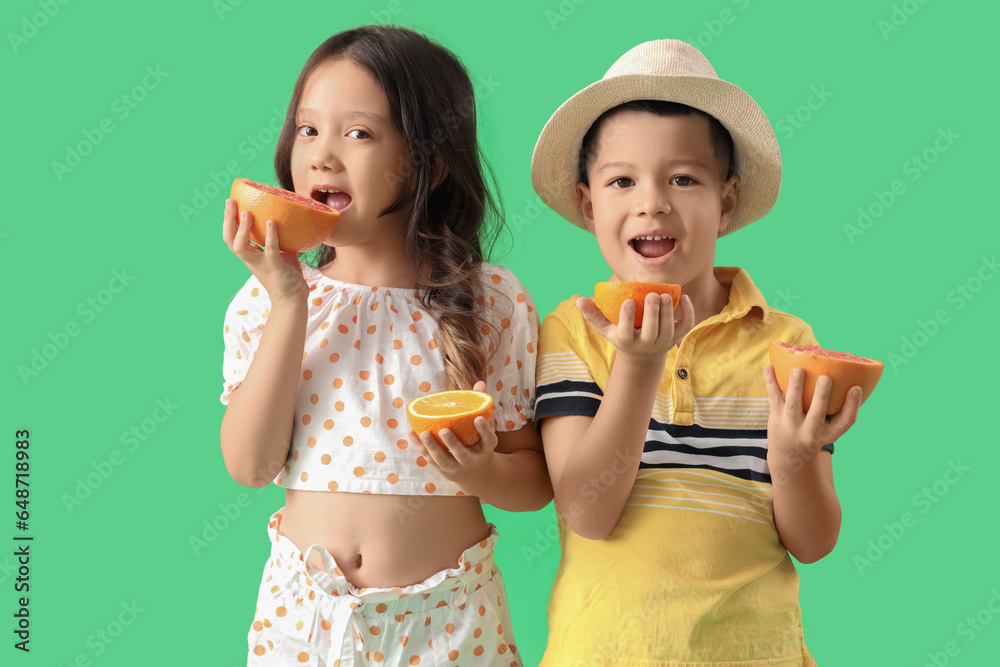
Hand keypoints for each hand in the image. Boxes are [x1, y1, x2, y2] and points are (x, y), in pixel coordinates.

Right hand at [222, 198, 307, 304]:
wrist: (293, 298)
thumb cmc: (287, 274)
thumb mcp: (282, 252)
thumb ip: (281, 237)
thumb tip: (289, 217)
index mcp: (249, 254)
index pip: (231, 235)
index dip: (228, 219)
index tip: (230, 201)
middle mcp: (250, 259)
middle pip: (229, 239)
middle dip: (227, 220)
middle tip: (230, 202)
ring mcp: (260, 264)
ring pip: (240, 247)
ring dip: (242, 229)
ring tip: (246, 212)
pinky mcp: (274, 267)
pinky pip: (269, 250)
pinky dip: (271, 235)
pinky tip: (272, 222)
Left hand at [407, 380, 498, 491]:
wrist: (475, 473)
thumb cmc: (478, 442)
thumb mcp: (484, 427)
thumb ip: (480, 406)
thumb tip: (479, 383)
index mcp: (486, 448)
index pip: (488, 439)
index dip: (484, 430)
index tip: (477, 418)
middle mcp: (472, 460)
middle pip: (462, 454)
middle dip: (453, 444)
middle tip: (443, 431)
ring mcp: (456, 466)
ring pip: (443, 459)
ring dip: (431, 447)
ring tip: (422, 433)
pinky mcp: (443, 469)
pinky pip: (430, 458)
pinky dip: (420, 447)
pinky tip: (411, 433)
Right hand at [576, 292, 694, 363]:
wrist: (643, 356)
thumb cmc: (622, 336)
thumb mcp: (606, 329)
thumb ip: (593, 314)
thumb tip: (579, 299)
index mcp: (627, 341)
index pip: (627, 330)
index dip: (628, 317)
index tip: (629, 301)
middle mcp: (646, 344)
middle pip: (651, 330)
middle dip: (652, 313)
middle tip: (652, 295)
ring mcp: (664, 341)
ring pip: (669, 328)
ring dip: (668, 312)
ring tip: (665, 295)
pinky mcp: (677, 337)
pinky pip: (685, 326)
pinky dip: (688, 312)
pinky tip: (684, 298)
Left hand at [763, 365, 861, 456]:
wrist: (789, 456)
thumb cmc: (816, 433)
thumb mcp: (831, 429)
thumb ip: (842, 410)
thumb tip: (854, 381)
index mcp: (828, 433)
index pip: (845, 421)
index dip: (853, 405)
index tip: (856, 388)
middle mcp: (809, 431)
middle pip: (817, 414)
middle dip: (821, 396)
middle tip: (825, 378)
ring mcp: (790, 423)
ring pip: (793, 404)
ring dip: (795, 387)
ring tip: (798, 370)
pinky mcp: (775, 416)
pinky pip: (773, 397)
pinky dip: (770, 381)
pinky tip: (769, 366)